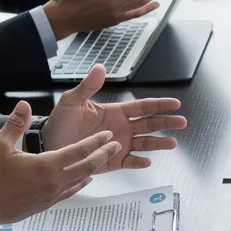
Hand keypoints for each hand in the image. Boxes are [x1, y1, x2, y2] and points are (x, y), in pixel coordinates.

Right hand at [0, 100, 121, 230]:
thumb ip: (15, 124)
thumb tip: (24, 105)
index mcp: (46, 165)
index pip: (78, 150)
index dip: (95, 141)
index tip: (107, 134)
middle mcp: (54, 181)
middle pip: (87, 166)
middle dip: (103, 154)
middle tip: (116, 146)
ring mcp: (52, 194)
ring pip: (80, 179)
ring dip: (94, 168)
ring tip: (104, 160)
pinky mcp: (46, 204)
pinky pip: (70, 191)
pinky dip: (80, 183)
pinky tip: (84, 180)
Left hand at [41, 65, 187, 172]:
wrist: (49, 145)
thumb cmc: (59, 122)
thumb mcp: (72, 102)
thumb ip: (88, 86)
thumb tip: (100, 68)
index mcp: (115, 112)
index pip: (142, 107)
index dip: (159, 105)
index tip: (174, 104)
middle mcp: (121, 128)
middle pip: (150, 124)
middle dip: (166, 123)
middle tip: (181, 122)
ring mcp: (119, 144)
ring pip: (145, 143)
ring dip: (159, 143)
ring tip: (172, 143)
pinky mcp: (113, 161)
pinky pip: (131, 162)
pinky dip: (139, 163)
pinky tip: (147, 161)